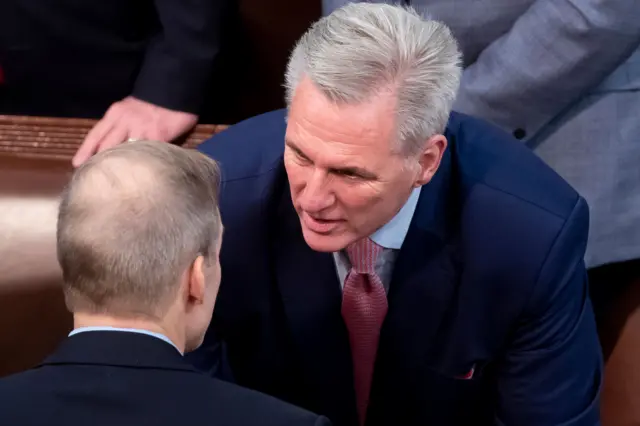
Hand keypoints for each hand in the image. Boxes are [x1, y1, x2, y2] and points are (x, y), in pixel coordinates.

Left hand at [72, 96, 197, 166]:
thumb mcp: (129, 110)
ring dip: (121, 166)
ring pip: (125, 151)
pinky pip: (147, 152)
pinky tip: (141, 172)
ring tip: (119, 180)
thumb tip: (110, 146)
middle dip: (100, 162)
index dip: (85, 150)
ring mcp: (141, 129)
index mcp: (115, 114)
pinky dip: (143, 162)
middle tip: (96, 177)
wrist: (174, 92)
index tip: (77, 164)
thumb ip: (119, 125)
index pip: (96, 134)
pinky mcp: (157, 136)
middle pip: (107, 146)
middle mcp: (124, 121)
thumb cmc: (151, 104)